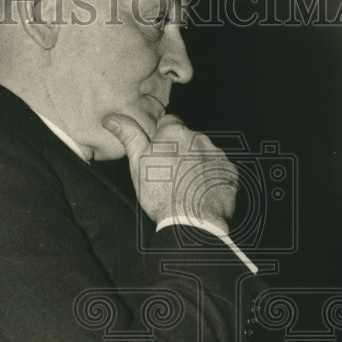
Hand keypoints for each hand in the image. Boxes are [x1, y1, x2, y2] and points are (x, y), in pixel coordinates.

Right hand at [102, 112, 239, 229]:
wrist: (192, 223)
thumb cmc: (161, 194)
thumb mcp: (138, 164)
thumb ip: (129, 136)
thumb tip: (111, 118)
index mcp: (174, 133)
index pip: (169, 122)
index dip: (162, 138)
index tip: (158, 154)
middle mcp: (199, 138)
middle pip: (188, 139)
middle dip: (180, 151)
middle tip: (170, 175)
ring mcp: (217, 155)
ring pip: (204, 153)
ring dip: (196, 163)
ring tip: (186, 187)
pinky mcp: (230, 172)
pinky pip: (219, 169)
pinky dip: (211, 177)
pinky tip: (200, 192)